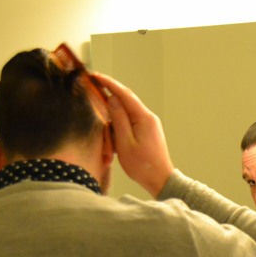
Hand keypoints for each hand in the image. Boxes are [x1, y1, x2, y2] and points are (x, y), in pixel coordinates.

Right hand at [92, 73, 173, 196]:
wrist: (160, 180)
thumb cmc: (143, 165)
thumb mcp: (125, 143)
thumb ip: (118, 119)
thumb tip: (112, 99)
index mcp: (143, 118)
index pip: (124, 94)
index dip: (109, 83)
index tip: (95, 76)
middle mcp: (148, 118)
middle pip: (125, 103)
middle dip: (109, 103)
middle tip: (95, 99)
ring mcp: (148, 125)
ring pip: (125, 116)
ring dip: (114, 127)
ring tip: (110, 148)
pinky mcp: (147, 132)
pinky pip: (129, 125)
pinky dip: (119, 132)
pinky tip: (116, 146)